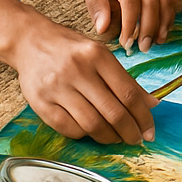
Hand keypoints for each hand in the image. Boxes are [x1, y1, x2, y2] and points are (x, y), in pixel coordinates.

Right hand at [12, 11, 158, 143]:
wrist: (30, 41)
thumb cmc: (72, 48)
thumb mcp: (101, 54)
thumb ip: (125, 79)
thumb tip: (151, 104)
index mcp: (97, 55)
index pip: (128, 93)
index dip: (143, 116)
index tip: (150, 130)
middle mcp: (78, 70)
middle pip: (112, 112)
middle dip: (130, 132)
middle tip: (137, 140)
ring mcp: (57, 88)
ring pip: (92, 124)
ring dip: (109, 137)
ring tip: (117, 138)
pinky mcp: (40, 103)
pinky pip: (69, 129)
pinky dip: (85, 135)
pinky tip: (93, 132)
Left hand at [83, 0, 179, 53]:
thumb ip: (95, 4)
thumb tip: (103, 29)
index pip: (131, 0)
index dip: (130, 24)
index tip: (126, 42)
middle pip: (152, 2)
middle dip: (149, 28)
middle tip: (143, 48)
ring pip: (165, 0)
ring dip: (163, 24)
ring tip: (156, 42)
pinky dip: (171, 14)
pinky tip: (164, 28)